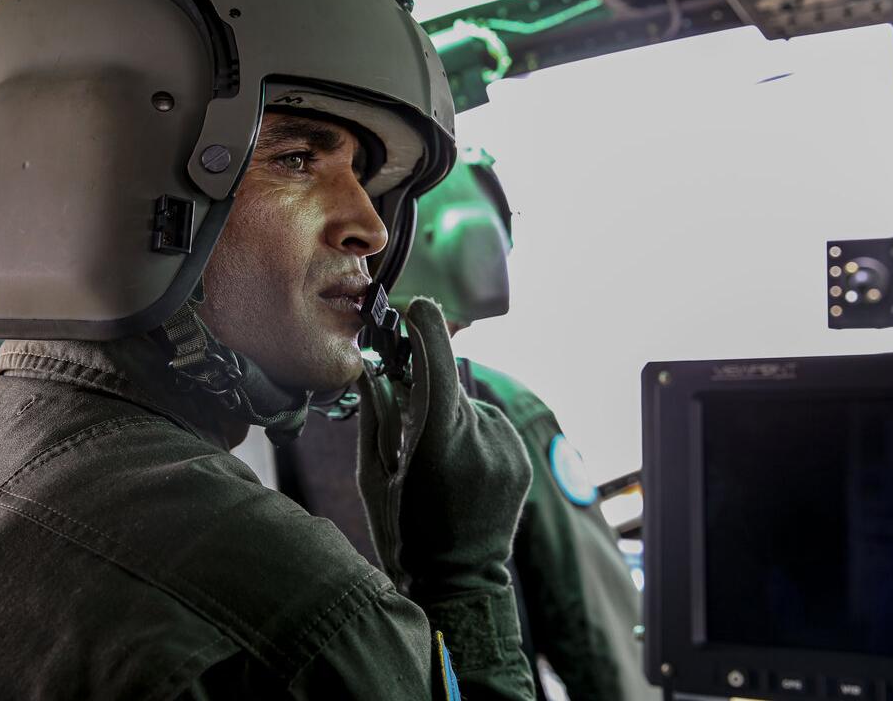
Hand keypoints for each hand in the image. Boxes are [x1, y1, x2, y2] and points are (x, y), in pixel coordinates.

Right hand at [357, 297, 531, 598]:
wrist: (458, 584)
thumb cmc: (404, 532)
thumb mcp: (372, 475)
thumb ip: (374, 413)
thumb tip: (371, 367)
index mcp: (437, 437)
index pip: (437, 357)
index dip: (424, 323)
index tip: (412, 308)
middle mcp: (480, 435)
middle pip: (448, 384)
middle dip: (426, 392)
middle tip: (409, 432)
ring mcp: (507, 447)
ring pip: (469, 407)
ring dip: (450, 420)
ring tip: (439, 466)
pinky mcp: (521, 458)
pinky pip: (490, 428)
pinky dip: (472, 437)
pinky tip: (461, 473)